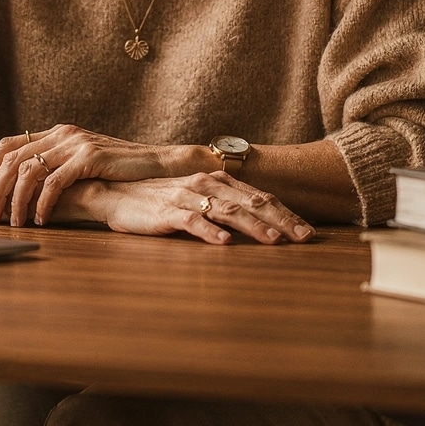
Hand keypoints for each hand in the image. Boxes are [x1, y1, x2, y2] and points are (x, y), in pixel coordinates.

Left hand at [0, 125, 196, 226]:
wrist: (157, 164)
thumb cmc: (119, 170)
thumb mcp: (82, 163)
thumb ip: (57, 167)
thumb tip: (23, 188)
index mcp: (56, 132)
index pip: (8, 144)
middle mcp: (62, 133)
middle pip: (12, 158)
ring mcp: (75, 143)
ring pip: (29, 170)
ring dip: (15, 200)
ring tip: (12, 222)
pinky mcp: (89, 157)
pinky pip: (54, 181)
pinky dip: (43, 202)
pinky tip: (40, 218)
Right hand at [92, 170, 315, 245]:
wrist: (115, 194)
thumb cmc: (160, 201)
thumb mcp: (198, 201)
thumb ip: (226, 207)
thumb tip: (261, 224)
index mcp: (218, 181)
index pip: (260, 198)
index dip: (287, 214)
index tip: (309, 231)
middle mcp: (206, 184)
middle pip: (251, 203)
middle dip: (281, 221)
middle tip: (304, 238)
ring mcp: (186, 197)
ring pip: (227, 211)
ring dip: (253, 227)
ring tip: (274, 241)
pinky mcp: (166, 211)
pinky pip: (192, 222)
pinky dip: (209, 232)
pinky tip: (224, 244)